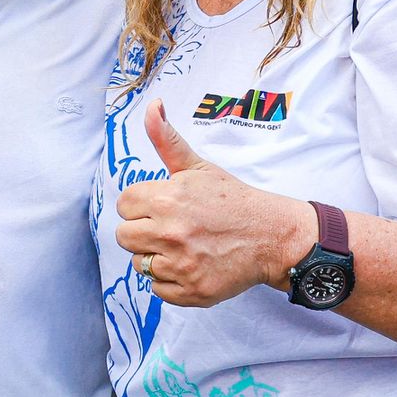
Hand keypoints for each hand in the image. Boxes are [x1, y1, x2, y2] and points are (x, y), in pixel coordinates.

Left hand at [115, 99, 313, 307]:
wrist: (272, 236)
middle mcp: (170, 232)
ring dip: (156, 257)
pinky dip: (171, 281)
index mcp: (167, 199)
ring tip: (184, 246)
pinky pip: (158, 289)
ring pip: (140, 264)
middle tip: (172, 228)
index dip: (141, 206)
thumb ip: (166, 139)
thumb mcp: (198, 167)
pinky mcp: (191, 291)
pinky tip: (191, 265)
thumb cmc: (232, 200)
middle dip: (143, 232)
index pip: (124, 205)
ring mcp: (181, 265)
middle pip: (124, 237)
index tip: (163, 207)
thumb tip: (152, 105)